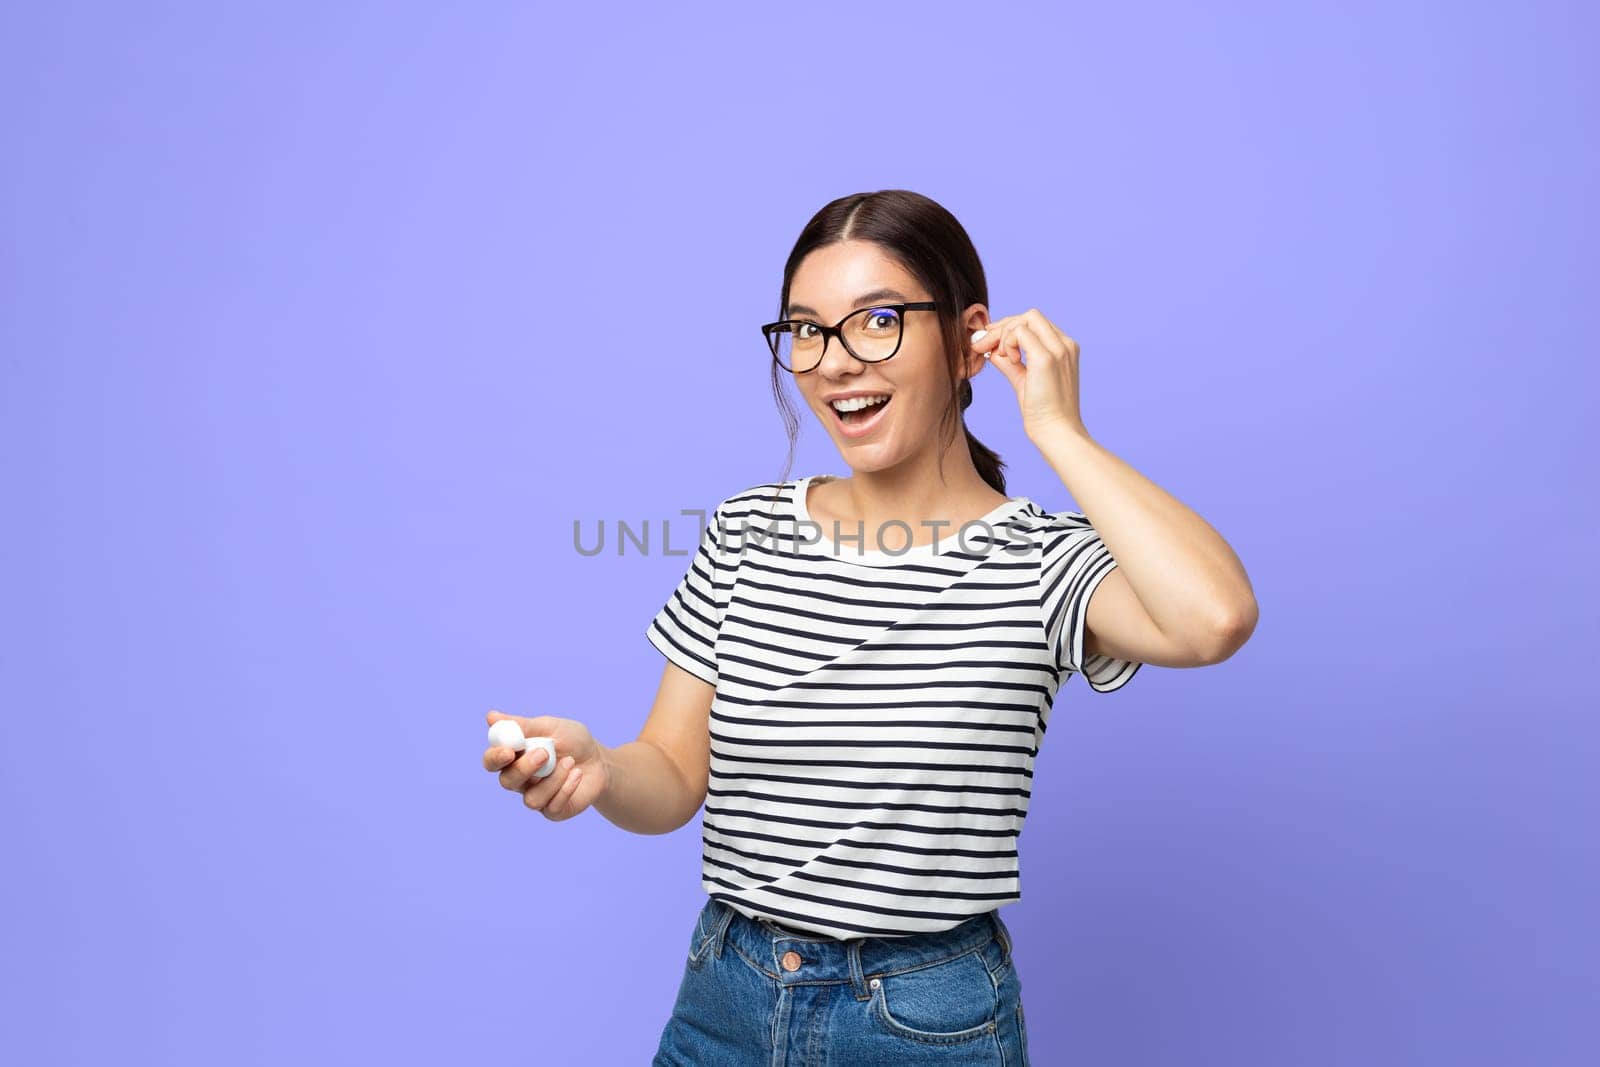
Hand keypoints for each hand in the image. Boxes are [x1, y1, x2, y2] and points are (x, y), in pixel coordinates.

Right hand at [482, 709, 607, 820]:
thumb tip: (491, 716)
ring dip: (552, 779)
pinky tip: (577, 775)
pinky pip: (552, 807)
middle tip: (544, 753)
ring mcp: (537, 796)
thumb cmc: (572, 741)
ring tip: (570, 761)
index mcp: (515, 757)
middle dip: (524, 769)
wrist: (600, 760)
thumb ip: (522, 725)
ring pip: (531, 799)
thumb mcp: (550, 727)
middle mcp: (521, 780)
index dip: (495, 758)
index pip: (492, 762)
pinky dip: (566, 788)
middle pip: (507, 782)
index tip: (508, 751)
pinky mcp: (554, 811)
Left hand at [970, 307, 1089, 441]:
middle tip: (984, 345)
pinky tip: (1010, 362)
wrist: (1056, 432)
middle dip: (1003, 327)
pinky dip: (1008, 343)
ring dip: (1005, 334)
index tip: (990, 343)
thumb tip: (992, 350)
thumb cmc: (1042, 412)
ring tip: (1000, 357)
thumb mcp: (1023, 380)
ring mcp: (1059, 349)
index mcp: (1064, 349)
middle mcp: (1065, 344)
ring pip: (1026, 319)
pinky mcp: (1047, 358)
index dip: (1009, 329)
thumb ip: (1010, 362)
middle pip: (1030, 315)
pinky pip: (1020, 332)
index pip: (1034, 323)